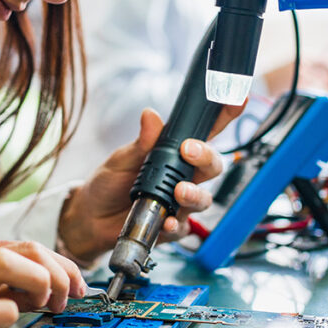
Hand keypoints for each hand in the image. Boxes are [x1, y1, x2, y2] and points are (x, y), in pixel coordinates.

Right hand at [0, 237, 86, 327]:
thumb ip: (3, 286)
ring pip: (8, 263)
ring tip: (46, 306)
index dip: (62, 265)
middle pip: (26, 249)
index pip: (29, 245)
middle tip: (66, 300)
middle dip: (59, 273)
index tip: (77, 286)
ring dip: (40, 283)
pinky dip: (6, 311)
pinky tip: (11, 319)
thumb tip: (44, 289)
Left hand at [58, 105, 241, 260]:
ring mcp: (179, 202)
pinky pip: (183, 227)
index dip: (224, 116)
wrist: (90, 215)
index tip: (236, 100)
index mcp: (174, 153)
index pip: (205, 132)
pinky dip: (176, 224)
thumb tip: (151, 116)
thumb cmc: (109, 181)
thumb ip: (142, 142)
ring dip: (195, 194)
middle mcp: (183, 176)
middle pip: (212, 166)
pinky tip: (167, 221)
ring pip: (204, 198)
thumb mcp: (122, 158)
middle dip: (207, 157)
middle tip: (190, 151)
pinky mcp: (171, 226)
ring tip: (180, 191)